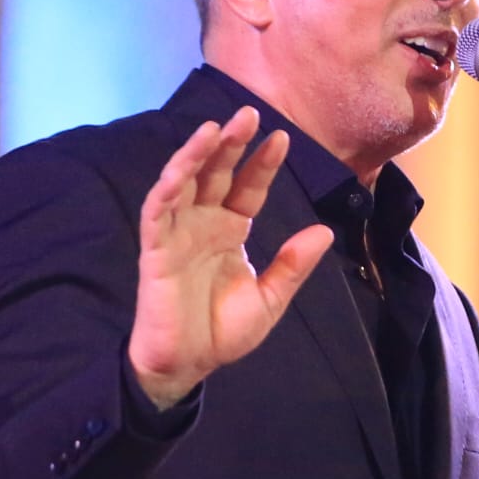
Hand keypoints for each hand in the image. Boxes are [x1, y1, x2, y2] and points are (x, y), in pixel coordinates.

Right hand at [127, 107, 333, 407]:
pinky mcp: (155, 250)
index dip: (263, 163)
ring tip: (214, 128)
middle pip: (217, 174)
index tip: (282, 137)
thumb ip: (293, 265)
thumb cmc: (223, 331)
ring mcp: (178, 233)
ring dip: (196, 155)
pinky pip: (157, 212)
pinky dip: (167, 187)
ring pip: (184, 183)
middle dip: (231, 144)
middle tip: (248, 113)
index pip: (248, 187)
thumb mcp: (271, 298)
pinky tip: (180, 168)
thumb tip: (323, 231)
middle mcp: (204, 223)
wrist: (189, 364)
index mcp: (231, 230)